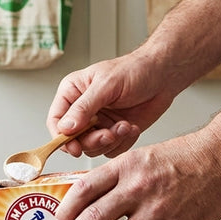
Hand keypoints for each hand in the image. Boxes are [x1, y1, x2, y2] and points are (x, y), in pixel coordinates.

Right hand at [49, 52, 183, 157]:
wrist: (164, 75)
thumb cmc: (135, 70)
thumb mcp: (106, 85)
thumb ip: (84, 107)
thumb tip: (65, 127)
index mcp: (72, 93)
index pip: (56, 121)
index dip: (61, 138)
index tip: (74, 147)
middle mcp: (82, 110)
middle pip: (73, 139)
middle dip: (92, 141)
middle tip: (108, 134)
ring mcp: (98, 123)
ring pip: (92, 148)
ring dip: (111, 140)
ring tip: (124, 126)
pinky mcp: (114, 132)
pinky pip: (111, 149)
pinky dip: (123, 142)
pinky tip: (131, 127)